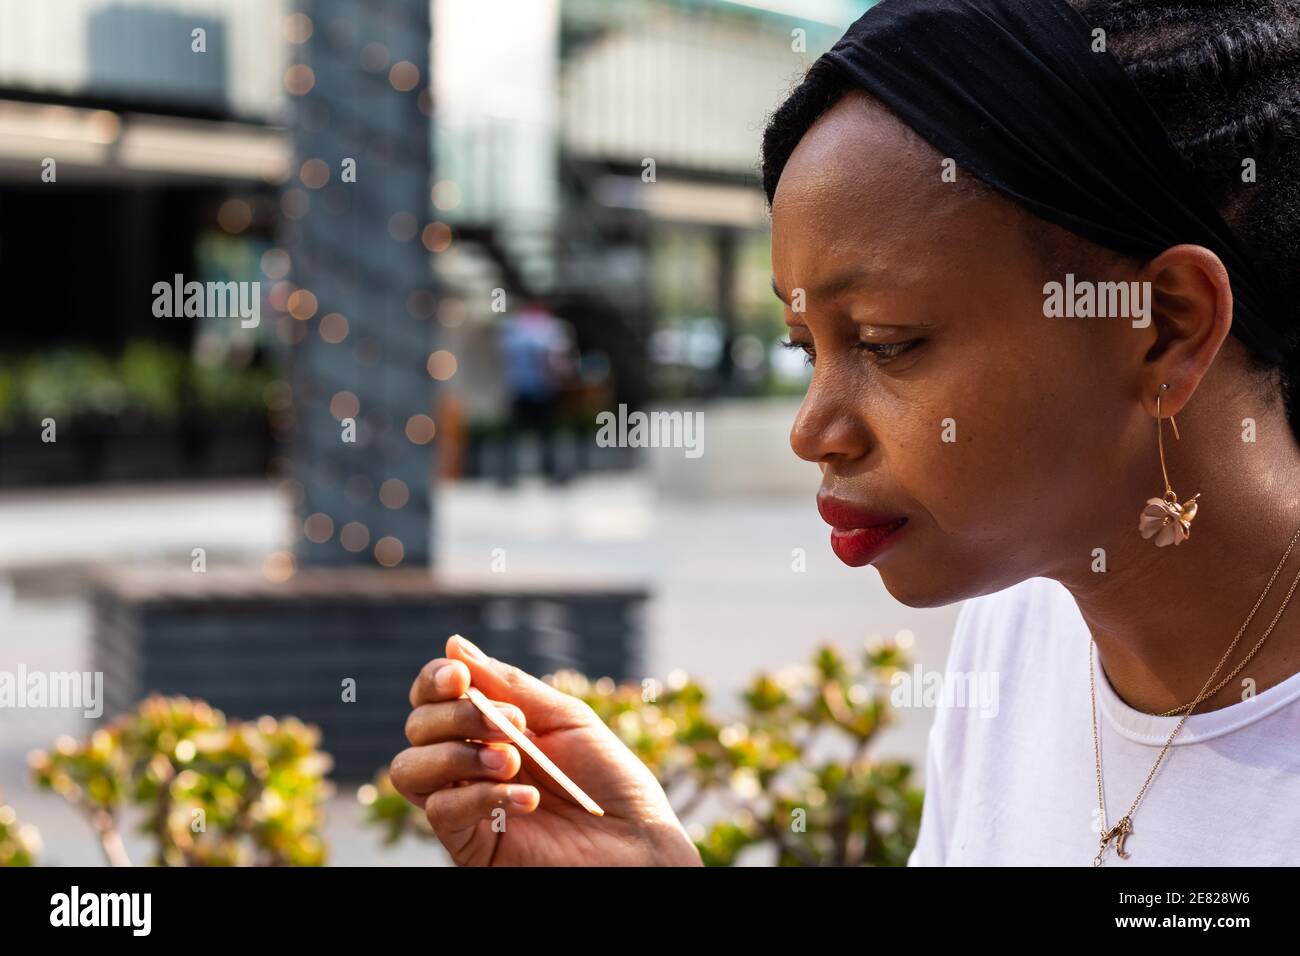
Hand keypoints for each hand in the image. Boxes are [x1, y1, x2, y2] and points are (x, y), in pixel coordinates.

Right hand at [391, 635, 701, 865]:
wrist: (636, 842)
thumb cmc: (607, 779)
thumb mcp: (565, 718)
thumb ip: (510, 686)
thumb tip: (455, 645)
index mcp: (488, 727)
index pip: (434, 697)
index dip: (434, 681)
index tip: (459, 676)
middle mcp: (468, 763)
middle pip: (418, 727)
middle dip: (457, 716)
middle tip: (509, 724)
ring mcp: (464, 804)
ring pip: (411, 769)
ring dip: (459, 755)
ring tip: (513, 761)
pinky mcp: (469, 845)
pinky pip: (441, 812)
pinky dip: (480, 796)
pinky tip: (526, 799)